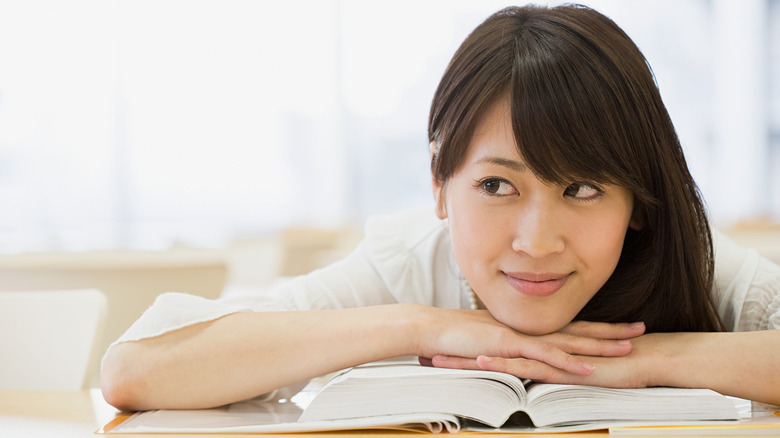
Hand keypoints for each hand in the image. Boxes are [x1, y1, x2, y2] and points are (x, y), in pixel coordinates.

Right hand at [415, 307, 644, 378]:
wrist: (433, 329)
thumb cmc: (458, 338)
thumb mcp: (491, 343)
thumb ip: (511, 348)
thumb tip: (524, 356)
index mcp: (529, 328)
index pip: (570, 328)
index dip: (596, 328)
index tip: (621, 328)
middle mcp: (531, 329)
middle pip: (578, 330)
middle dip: (610, 332)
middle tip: (641, 331)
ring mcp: (522, 335)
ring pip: (568, 341)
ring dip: (598, 345)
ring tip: (627, 348)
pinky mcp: (510, 345)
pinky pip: (544, 355)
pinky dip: (567, 361)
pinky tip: (587, 368)